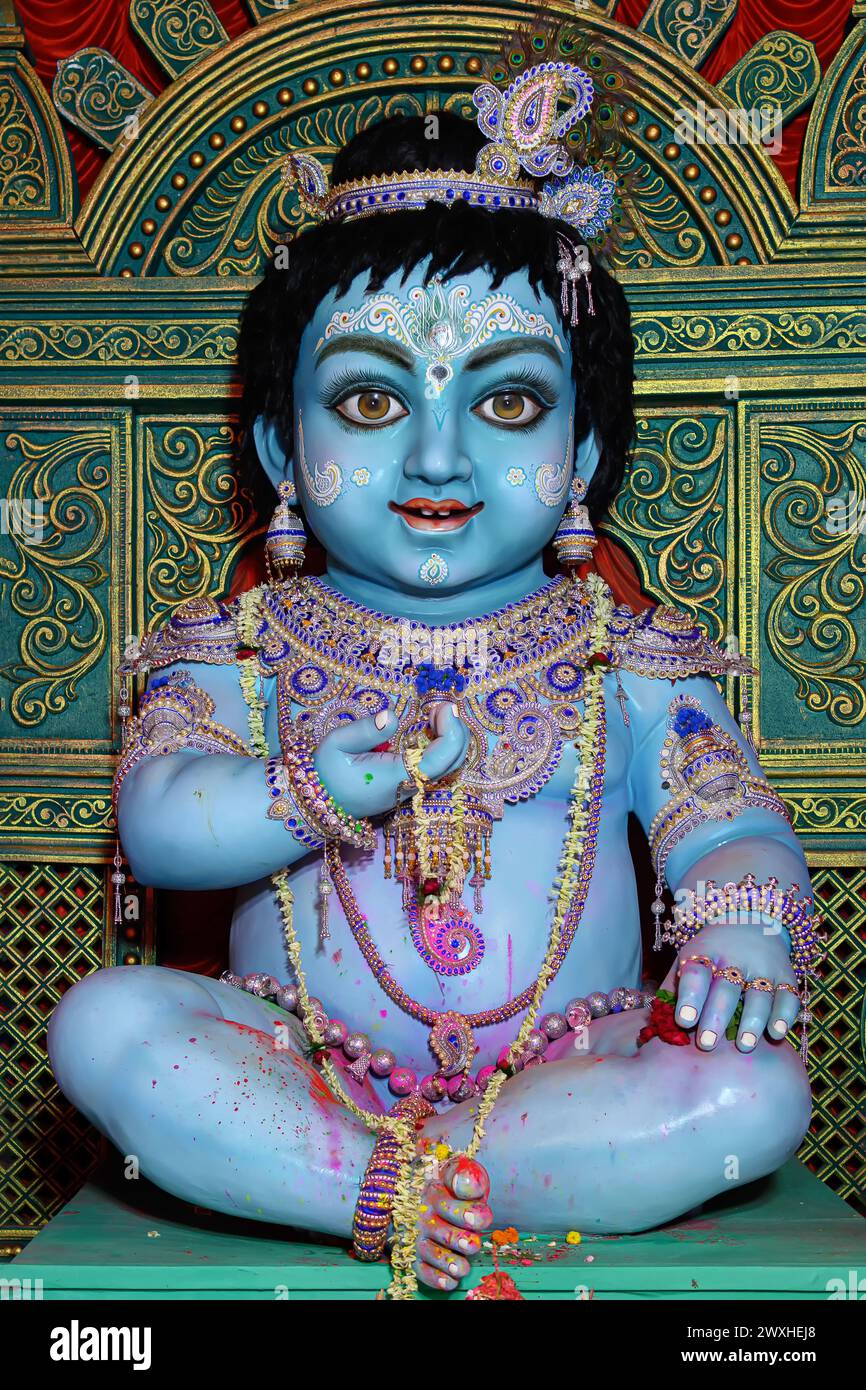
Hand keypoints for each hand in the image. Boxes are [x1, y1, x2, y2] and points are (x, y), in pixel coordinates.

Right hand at [313, 701, 468, 820]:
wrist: (320, 801)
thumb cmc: (326, 773)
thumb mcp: (336, 744)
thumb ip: (366, 730)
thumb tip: (393, 717)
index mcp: (397, 777)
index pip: (441, 759)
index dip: (451, 732)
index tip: (442, 707)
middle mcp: (410, 786)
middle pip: (454, 763)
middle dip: (457, 732)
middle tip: (440, 707)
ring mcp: (412, 787)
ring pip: (449, 766)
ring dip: (450, 738)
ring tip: (433, 715)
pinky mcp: (409, 785)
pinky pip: (436, 766)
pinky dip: (441, 745)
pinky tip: (427, 728)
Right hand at [415, 1156, 492, 1292]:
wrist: (447, 1203)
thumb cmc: (460, 1191)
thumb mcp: (467, 1177)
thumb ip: (469, 1178)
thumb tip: (465, 1184)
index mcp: (434, 1192)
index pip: (445, 1202)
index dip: (464, 1211)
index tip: (482, 1218)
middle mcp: (424, 1216)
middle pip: (438, 1230)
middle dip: (458, 1239)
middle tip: (473, 1244)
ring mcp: (420, 1238)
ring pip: (430, 1252)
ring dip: (447, 1261)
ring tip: (463, 1268)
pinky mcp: (419, 1259)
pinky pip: (423, 1271)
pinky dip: (435, 1278)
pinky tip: (450, 1281)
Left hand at [663, 922, 800, 1053]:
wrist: (749, 921)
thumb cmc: (711, 953)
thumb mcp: (690, 959)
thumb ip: (675, 989)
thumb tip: (661, 1025)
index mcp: (705, 953)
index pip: (696, 973)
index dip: (690, 996)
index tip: (684, 1020)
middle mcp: (735, 958)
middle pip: (726, 989)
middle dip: (716, 1017)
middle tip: (707, 1044)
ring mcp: (763, 968)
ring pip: (759, 996)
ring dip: (752, 1022)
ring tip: (743, 1045)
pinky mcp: (786, 977)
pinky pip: (788, 998)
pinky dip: (784, 1016)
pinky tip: (776, 1034)